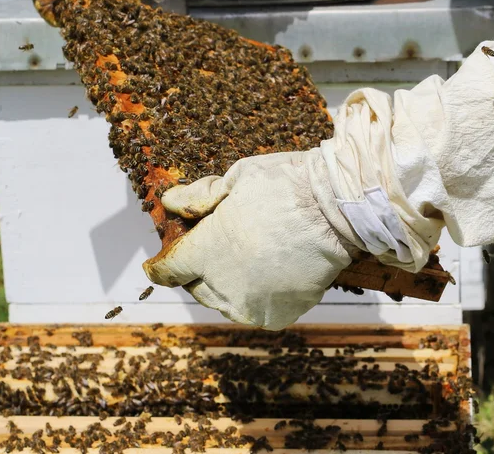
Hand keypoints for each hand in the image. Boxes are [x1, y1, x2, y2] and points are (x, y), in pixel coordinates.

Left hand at [142, 152, 353, 330]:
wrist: (337, 209)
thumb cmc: (284, 187)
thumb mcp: (235, 179)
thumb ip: (198, 196)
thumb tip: (170, 203)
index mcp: (205, 251)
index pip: (168, 270)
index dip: (159, 266)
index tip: (155, 265)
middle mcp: (223, 284)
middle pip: (195, 287)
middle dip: (197, 270)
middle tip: (213, 249)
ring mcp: (252, 303)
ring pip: (223, 301)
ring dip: (225, 284)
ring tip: (244, 259)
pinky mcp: (278, 314)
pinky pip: (254, 308)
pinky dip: (254, 295)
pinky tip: (266, 272)